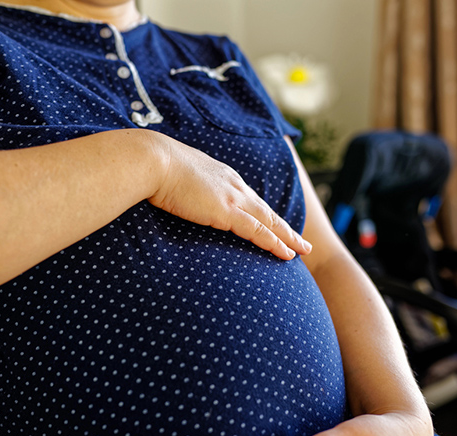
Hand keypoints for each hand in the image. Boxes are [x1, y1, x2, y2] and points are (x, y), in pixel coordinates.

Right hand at [147, 134, 310, 260]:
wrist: (153, 160)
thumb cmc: (155, 168)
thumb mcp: (175, 176)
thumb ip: (184, 187)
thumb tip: (177, 195)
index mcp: (222, 176)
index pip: (249, 199)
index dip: (263, 213)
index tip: (273, 224)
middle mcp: (234, 185)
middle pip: (266, 210)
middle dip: (284, 226)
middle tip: (300, 240)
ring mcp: (232, 198)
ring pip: (269, 221)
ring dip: (288, 237)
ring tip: (302, 249)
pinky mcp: (227, 211)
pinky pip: (258, 231)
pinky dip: (275, 243)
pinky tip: (287, 253)